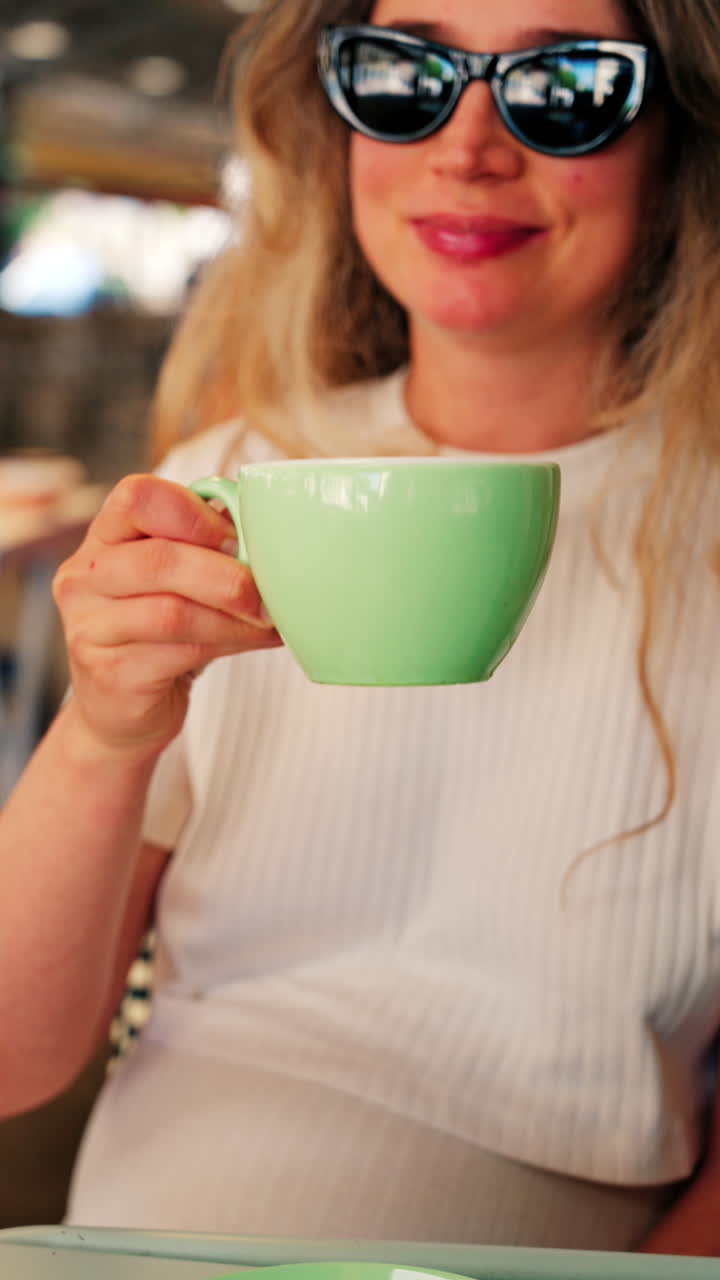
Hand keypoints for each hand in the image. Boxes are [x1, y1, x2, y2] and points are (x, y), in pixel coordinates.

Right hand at [53, 474, 281, 757]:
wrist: (120, 707)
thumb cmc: (158, 632)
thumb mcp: (177, 580)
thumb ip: (207, 548)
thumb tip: (269, 534)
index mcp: (103, 538)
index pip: (136, 497)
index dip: (193, 512)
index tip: (235, 538)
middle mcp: (84, 577)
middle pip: (158, 560)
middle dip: (224, 575)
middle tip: (265, 592)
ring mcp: (90, 628)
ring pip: (172, 613)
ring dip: (233, 617)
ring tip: (269, 620)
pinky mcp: (109, 675)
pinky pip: (178, 653)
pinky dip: (229, 644)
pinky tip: (255, 640)